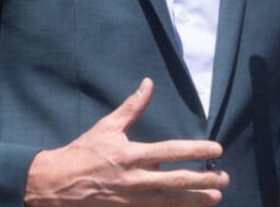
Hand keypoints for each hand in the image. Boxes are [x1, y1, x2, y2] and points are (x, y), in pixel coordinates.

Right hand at [23, 78, 228, 205]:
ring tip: (215, 198)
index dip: (196, 151)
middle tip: (224, 178)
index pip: (171, 152)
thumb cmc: (82, 153)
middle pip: (177, 182)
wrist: (55, 185)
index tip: (216, 149)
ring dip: (195, 200)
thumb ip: (132, 107)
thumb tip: (148, 83)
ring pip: (170, 202)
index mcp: (131, 155)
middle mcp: (135, 180)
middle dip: (203, 180)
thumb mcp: (107, 126)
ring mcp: (132, 201)